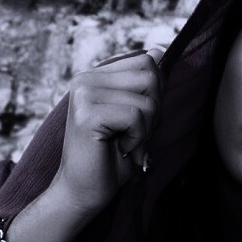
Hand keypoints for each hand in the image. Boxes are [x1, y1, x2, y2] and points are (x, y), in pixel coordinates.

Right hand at [50, 45, 164, 216]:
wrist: (83, 192)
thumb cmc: (111, 158)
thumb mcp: (135, 116)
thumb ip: (144, 85)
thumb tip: (159, 49)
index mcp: (95, 76)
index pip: (147, 62)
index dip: (154, 94)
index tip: (136, 122)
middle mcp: (85, 79)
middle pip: (151, 76)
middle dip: (153, 113)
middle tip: (132, 136)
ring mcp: (83, 94)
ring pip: (147, 99)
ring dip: (145, 130)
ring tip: (125, 144)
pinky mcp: (86, 114)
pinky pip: (136, 116)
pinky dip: (136, 139)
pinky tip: (119, 149)